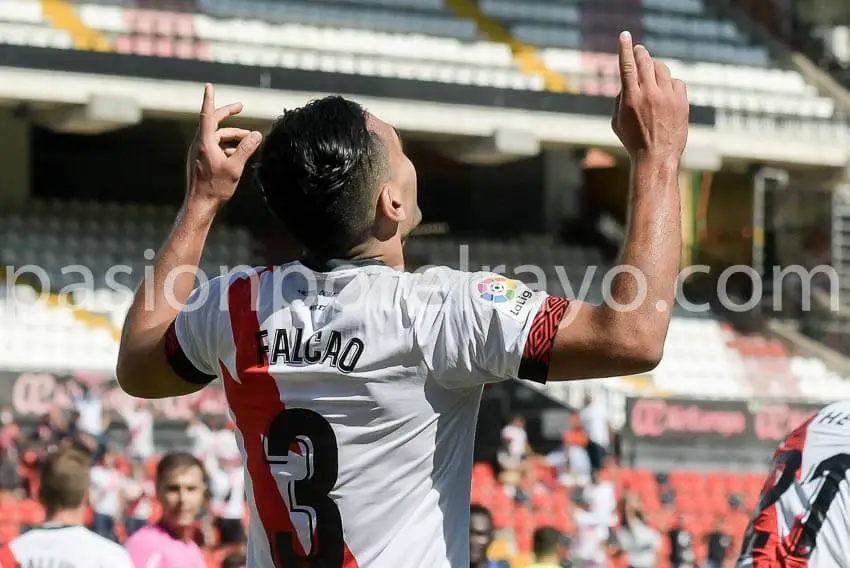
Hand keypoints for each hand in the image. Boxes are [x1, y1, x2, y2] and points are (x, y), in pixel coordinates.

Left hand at [186, 83, 262, 208]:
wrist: (200, 205)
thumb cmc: (215, 187)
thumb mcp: (235, 167)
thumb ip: (246, 149)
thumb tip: (257, 134)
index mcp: (204, 142)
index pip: (207, 115)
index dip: (209, 99)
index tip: (209, 85)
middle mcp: (199, 144)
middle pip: (213, 123)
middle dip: (228, 115)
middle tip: (241, 107)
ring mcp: (199, 152)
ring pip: (217, 136)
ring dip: (232, 135)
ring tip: (249, 140)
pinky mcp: (201, 160)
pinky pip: (215, 146)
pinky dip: (227, 146)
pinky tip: (239, 154)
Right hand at [612, 32, 688, 162]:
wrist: (657, 157)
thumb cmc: (633, 141)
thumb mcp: (617, 121)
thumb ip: (620, 99)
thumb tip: (627, 82)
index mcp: (631, 98)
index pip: (627, 65)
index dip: (625, 48)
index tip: (624, 37)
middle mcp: (650, 94)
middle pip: (646, 61)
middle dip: (641, 52)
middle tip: (639, 49)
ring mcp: (668, 97)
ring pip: (662, 69)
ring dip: (654, 67)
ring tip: (651, 74)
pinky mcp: (682, 102)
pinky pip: (676, 82)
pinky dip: (670, 84)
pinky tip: (666, 93)